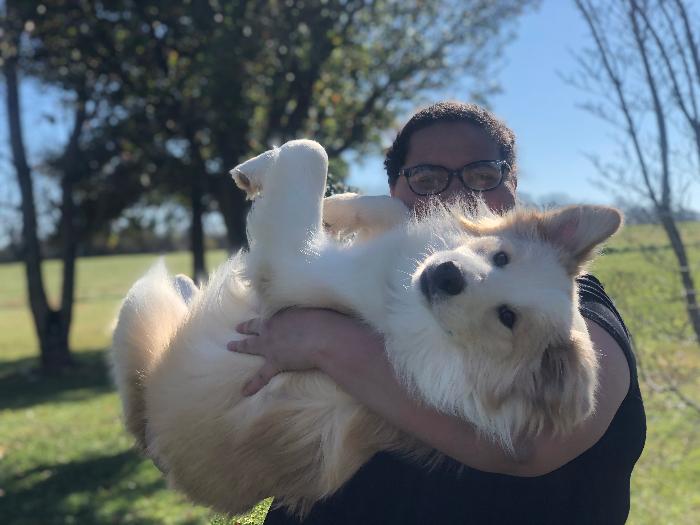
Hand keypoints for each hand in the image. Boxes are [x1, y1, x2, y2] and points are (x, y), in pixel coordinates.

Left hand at [227, 308, 353, 395]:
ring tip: (230, 345)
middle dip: (247, 326)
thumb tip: (322, 304)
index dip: (267, 310)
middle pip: (255, 325)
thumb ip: (314, 307)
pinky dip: (253, 384)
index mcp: (282, 311)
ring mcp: (271, 345)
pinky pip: (261, 375)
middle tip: (237, 326)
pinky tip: (244, 392)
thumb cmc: (327, 319)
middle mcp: (272, 326)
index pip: (271, 309)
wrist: (325, 336)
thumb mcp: (319, 306)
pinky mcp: (275, 362)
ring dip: (240, 346)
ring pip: (251, 345)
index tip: (262, 310)